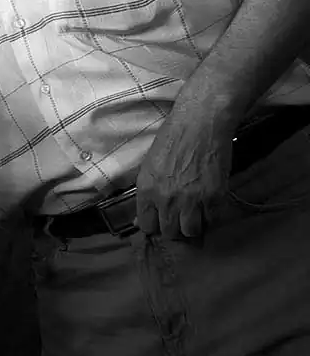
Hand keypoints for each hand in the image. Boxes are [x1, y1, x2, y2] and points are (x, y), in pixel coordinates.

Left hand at [135, 105, 234, 238]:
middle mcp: (166, 199)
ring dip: (194, 226)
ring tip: (197, 215)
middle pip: (170, 232)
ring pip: (191, 231)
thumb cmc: (172, 139)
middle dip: (175, 228)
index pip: (147, 226)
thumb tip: (140, 220)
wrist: (200, 123)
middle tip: (182, 219)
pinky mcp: (214, 196)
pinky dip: (212, 216)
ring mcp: (191, 199)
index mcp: (146, 191)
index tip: (163, 221)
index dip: (156, 225)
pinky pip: (213, 219)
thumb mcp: (149, 168)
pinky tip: (210, 206)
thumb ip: (146, 196)